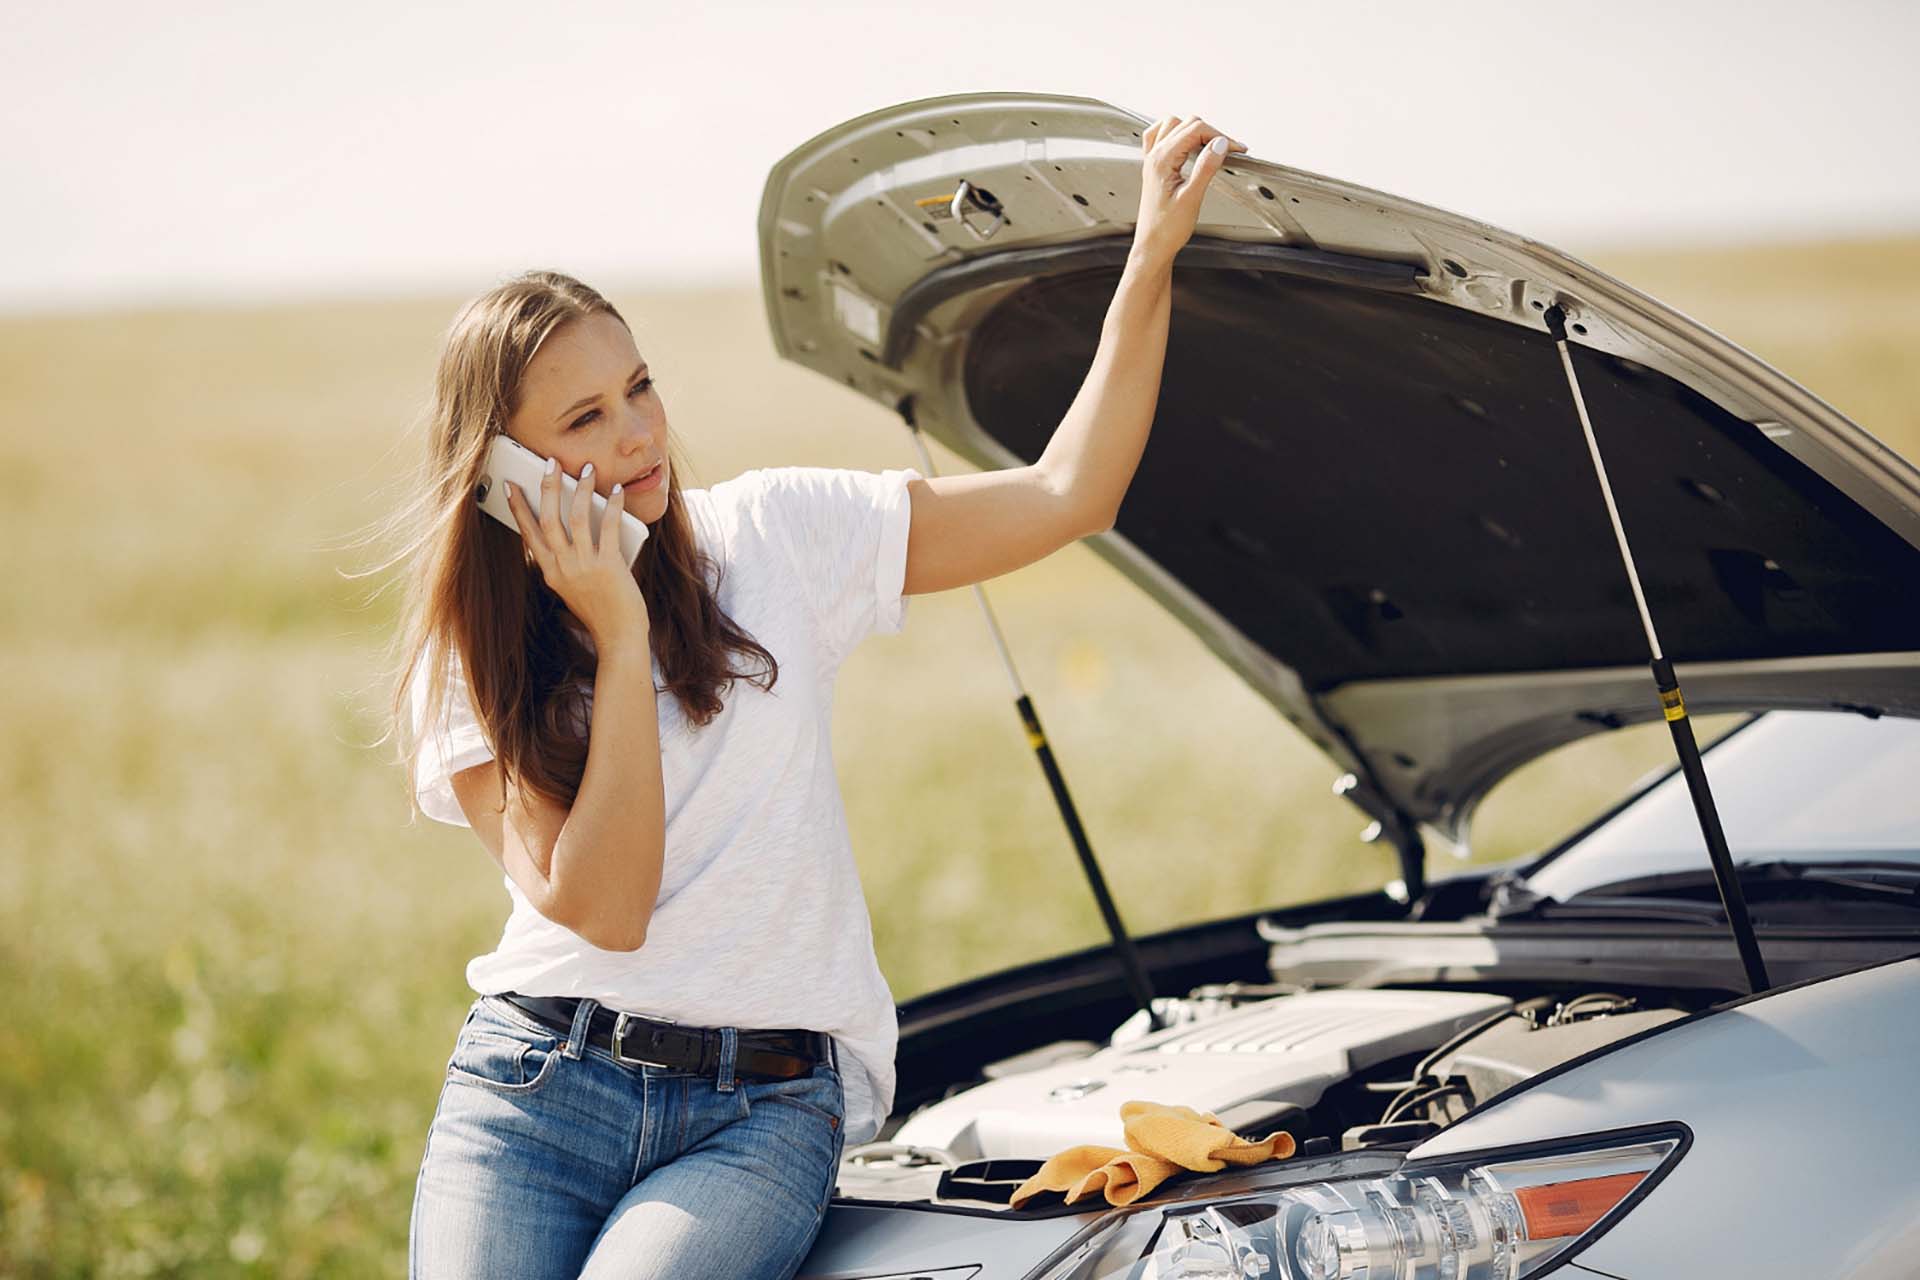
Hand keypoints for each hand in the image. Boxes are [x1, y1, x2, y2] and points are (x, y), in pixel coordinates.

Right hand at [505, 458, 649, 648]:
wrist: (618, 638)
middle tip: (550, 462)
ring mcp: (584, 566)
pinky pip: (608, 527)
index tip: (510, 485)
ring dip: (580, 489)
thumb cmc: (600, 612)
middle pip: (548, 518)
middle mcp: (562, 567)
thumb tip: (575, 525)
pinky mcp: (608, 566)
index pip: (528, 533)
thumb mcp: (573, 587)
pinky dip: (612, 505)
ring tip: (585, 468)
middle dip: (547, 486)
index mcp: (550, 572)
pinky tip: (616, 491)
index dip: (518, 507)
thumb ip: (569, 561)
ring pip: (575, 517)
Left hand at [1131, 115, 1245, 267]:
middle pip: (1187, 123)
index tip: (1236, 148)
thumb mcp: (1192, 198)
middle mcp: (1154, 155)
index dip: (1220, 136)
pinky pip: (1159, 136)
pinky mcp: (1154, 167)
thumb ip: (1206, 168)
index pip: (1195, 130)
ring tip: (1211, 146)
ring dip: (1194, 129)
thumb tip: (1220, 144)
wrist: (1153, 246)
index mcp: (1162, 161)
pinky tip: (1187, 144)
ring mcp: (1152, 160)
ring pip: (1173, 124)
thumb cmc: (1167, 229)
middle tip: (1229, 150)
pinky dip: (1175, 133)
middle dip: (1211, 132)